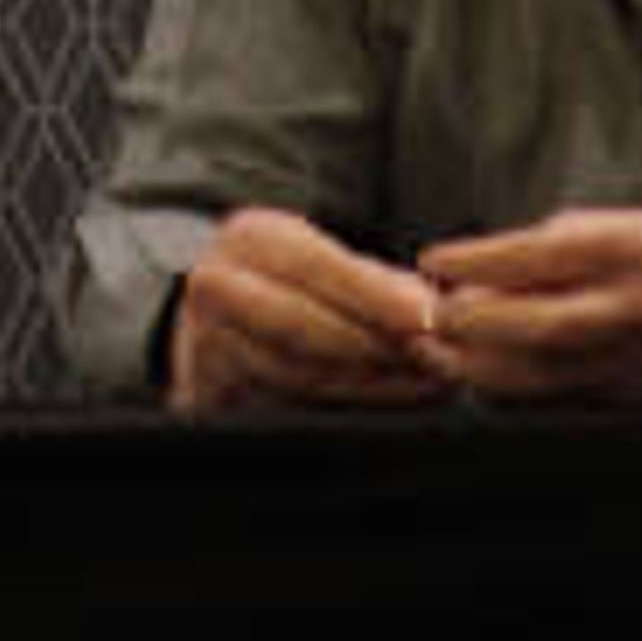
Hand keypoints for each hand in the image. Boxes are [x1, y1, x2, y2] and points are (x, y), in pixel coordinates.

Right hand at [167, 206, 453, 411]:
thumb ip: (374, 282)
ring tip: (426, 381)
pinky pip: (285, 401)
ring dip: (369, 380)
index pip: (314, 266)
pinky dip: (345, 400)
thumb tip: (434, 305)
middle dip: (374, 345)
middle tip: (434, 358)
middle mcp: (219, 285)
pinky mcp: (209, 389)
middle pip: (301, 323)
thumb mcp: (322, 260)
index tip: (423, 316)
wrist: (214, 316)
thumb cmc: (285, 282)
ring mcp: (208, 340)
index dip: (372, 294)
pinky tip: (389, 395)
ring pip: (297, 371)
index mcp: (251, 239)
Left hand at [412, 208, 641, 405]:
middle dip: (473, 324)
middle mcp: (638, 308)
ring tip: (436, 351)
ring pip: (545, 374)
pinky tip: (477, 377)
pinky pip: (561, 401)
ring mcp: (638, 360)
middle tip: (427, 316)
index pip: (543, 255)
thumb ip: (554, 248)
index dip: (480, 261)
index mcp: (636, 249)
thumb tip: (476, 274)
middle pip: (540, 324)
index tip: (433, 262)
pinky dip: (512, 391)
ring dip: (479, 366)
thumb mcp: (624, 225)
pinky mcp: (634, 399)